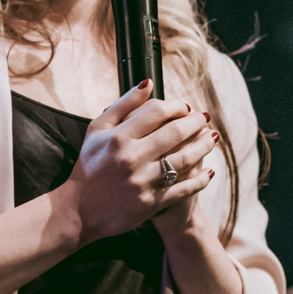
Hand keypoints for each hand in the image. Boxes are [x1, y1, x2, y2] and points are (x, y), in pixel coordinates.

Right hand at [67, 80, 219, 245]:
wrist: (79, 210)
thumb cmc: (89, 166)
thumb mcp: (97, 130)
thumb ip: (123, 105)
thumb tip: (148, 83)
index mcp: (118, 137)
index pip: (157, 112)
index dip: (177, 106)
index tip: (185, 107)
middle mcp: (131, 158)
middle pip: (175, 132)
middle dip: (196, 122)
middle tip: (205, 118)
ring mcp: (142, 182)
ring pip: (185, 159)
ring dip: (204, 146)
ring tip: (213, 137)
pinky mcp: (150, 203)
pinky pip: (184, 188)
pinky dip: (201, 179)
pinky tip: (209, 171)